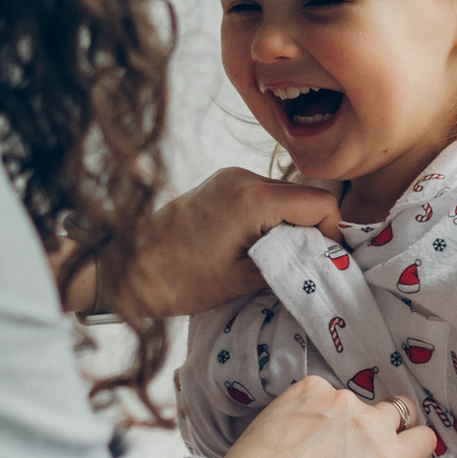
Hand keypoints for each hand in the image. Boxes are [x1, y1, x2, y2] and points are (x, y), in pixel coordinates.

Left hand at [110, 168, 342, 320]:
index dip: (331, 232)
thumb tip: (318, 261)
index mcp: (251, 198)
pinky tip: (257, 247)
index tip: (323, 260)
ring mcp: (229, 177)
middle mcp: (243, 177)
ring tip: (276, 260)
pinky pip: (262, 196)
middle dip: (312, 230)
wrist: (124, 267)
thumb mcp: (241, 280)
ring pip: (285, 196)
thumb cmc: (179, 280)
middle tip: (304, 266)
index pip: (320, 202)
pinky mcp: (220, 184)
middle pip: (304, 196)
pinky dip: (270, 219)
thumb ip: (286, 264)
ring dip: (290, 225)